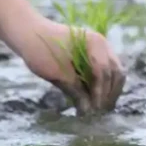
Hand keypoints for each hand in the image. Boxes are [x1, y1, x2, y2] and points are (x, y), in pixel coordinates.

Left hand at [11, 17, 125, 114]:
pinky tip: (97, 97)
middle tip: (101, 112)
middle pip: (116, 72)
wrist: (29, 33)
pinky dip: (104, 84)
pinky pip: (107, 70)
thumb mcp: (57, 73)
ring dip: (110, 90)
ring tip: (100, 108)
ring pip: (115, 71)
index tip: (94, 110)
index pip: (103, 72)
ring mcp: (101, 47)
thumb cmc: (40, 51)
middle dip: (110, 94)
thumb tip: (88, 112)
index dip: (100, 93)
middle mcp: (103, 44)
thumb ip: (75, 91)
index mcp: (94, 44)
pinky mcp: (96, 53)